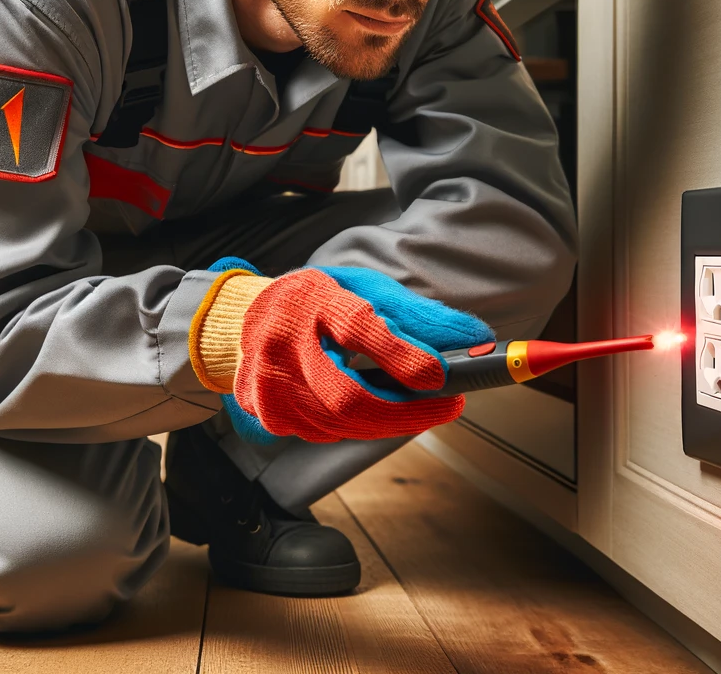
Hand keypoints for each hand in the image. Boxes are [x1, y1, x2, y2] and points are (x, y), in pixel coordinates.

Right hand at [187, 258, 491, 443]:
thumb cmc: (314, 301)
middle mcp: (281, 343)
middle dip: (406, 413)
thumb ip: (417, 314)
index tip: (441, 376)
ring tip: (418, 404)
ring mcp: (267, 385)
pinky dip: (356, 425)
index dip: (400, 355)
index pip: (358, 327)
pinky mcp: (265, 415)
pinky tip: (369, 408)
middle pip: (348, 398)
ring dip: (387, 421)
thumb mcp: (362, 288)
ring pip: (340, 424)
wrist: (241, 322)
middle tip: (449, 406)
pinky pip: (325, 433)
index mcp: (311, 299)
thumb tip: (478, 338)